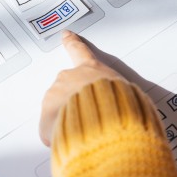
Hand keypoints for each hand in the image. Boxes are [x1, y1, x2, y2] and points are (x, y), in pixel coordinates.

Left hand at [39, 31, 124, 145]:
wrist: (105, 128)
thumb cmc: (121, 110)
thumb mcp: (130, 94)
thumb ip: (120, 94)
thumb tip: (127, 102)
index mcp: (91, 69)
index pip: (79, 50)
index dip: (72, 42)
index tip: (66, 34)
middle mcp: (69, 78)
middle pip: (68, 86)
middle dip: (74, 100)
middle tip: (89, 116)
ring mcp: (54, 96)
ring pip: (58, 109)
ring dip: (67, 119)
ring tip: (85, 131)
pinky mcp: (45, 117)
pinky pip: (52, 130)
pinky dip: (59, 136)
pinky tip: (74, 141)